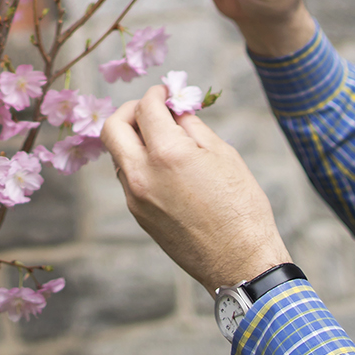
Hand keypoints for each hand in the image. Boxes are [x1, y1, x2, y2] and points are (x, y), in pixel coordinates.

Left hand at [102, 84, 290, 293]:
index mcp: (167, 154)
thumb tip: (175, 111)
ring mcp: (135, 198)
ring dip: (134, 138)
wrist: (239, 261)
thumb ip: (192, 127)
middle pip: (113, 128)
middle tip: (152, 110)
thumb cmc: (241, 207)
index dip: (156, 94)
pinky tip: (167, 166)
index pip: (145, 108)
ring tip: (164, 139)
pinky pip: (129, 178)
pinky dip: (140, 162)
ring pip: (118, 154)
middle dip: (130, 110)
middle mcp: (142, 175)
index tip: (166, 93)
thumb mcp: (224, 155)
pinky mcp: (138, 215)